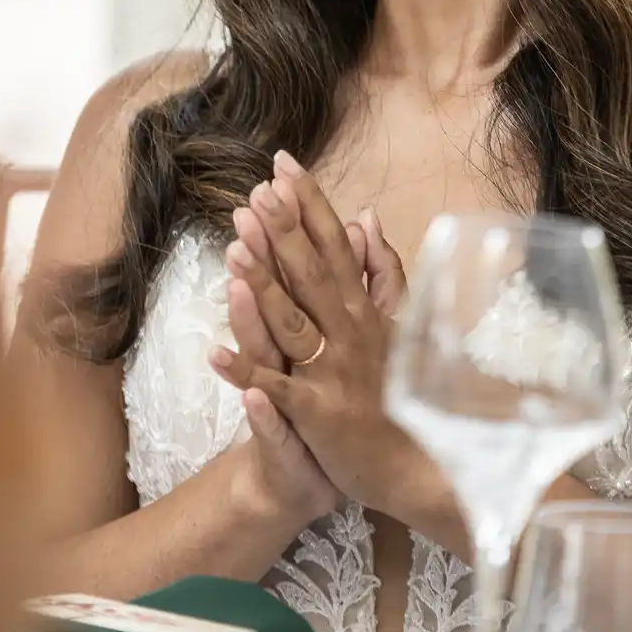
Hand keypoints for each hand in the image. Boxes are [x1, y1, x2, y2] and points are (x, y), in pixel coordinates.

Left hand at [209, 152, 429, 520]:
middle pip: (311, 273)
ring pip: (292, 322)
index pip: (334, 244)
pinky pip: (276, 390)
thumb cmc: (403, 393)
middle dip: (284, 230)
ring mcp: (332, 373)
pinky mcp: (317, 415)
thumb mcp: (400, 324)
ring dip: (262, 286)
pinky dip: (246, 373)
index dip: (308, 203)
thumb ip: (382, 271)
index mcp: (364, 310)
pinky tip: (214, 354)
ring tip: (233, 250)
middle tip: (257, 190)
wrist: (418, 467)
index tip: (283, 164)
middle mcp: (349, 333)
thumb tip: (365, 218)